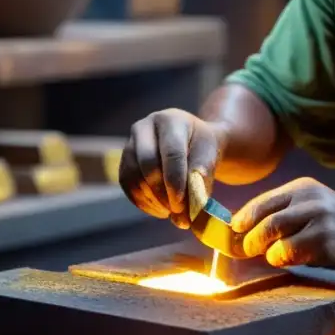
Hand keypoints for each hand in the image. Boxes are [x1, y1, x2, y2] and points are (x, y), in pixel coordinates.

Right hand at [118, 109, 222, 228]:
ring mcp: (130, 142)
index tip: (182, 204)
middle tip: (178, 212)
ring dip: (152, 200)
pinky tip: (159, 210)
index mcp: (171, 120)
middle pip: (147, 163)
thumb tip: (185, 215)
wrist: (191, 141)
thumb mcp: (210, 157)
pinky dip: (142, 201)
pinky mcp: (124, 159)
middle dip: (162, 193)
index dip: (175, 181)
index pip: (171, 152)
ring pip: (133, 175)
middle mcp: (145, 127)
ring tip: (171, 212)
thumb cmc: (201, 148)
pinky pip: (126, 183)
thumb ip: (200, 181)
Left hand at [231, 177, 334, 267]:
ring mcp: (318, 220)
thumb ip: (280, 211)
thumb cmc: (331, 221)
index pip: (262, 202)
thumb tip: (241, 230)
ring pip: (274, 234)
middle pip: (266, 219)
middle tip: (246, 249)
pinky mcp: (324, 242)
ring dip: (264, 248)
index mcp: (301, 187)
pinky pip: (289, 251)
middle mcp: (309, 200)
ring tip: (268, 254)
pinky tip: (286, 259)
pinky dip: (279, 258)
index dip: (243, 218)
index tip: (234, 232)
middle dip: (250, 237)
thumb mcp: (308, 204)